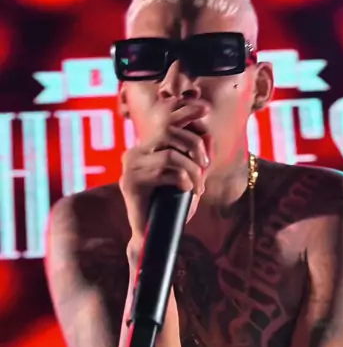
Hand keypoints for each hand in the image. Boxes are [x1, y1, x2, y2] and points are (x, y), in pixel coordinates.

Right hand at [120, 102, 210, 245]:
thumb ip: (195, 159)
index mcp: (145, 149)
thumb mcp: (187, 179)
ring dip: (192, 170)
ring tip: (198, 187)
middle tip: (206, 166)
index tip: (205, 108)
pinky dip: (183, 179)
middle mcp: (134, 154)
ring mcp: (130, 167)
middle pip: (169, 132)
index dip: (184, 111)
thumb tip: (209, 136)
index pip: (165, 122)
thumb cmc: (171, 209)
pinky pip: (165, 170)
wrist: (152, 238)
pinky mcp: (130, 182)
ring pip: (170, 155)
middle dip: (194, 146)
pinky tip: (187, 190)